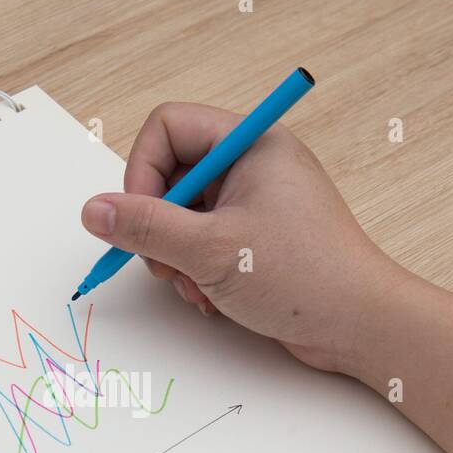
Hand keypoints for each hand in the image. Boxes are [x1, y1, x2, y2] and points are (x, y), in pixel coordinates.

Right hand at [81, 102, 411, 373]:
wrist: (361, 326)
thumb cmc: (306, 276)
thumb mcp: (211, 250)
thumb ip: (145, 227)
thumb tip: (92, 210)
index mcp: (251, 143)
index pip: (167, 127)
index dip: (142, 172)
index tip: (140, 219)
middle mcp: (252, 165)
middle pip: (169, 174)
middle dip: (158, 226)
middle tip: (168, 262)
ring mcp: (254, 203)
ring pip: (180, 216)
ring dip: (175, 258)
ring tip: (197, 287)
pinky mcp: (254, 239)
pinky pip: (200, 243)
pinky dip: (195, 272)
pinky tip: (213, 299)